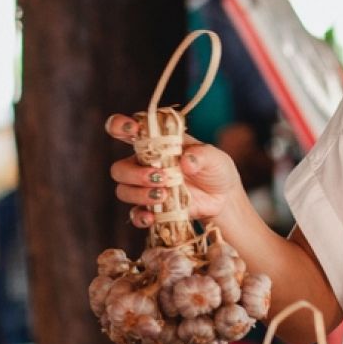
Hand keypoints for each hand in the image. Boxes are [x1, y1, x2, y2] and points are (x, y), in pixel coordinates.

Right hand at [105, 113, 244, 226]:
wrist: (223, 198)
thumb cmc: (215, 169)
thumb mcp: (214, 157)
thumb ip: (201, 155)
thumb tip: (186, 161)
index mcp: (156, 143)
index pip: (128, 130)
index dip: (120, 125)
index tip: (130, 130)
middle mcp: (145, 165)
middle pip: (119, 169)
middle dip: (134, 174)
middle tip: (161, 177)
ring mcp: (146, 188)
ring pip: (124, 191)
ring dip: (139, 194)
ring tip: (164, 195)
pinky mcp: (152, 209)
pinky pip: (135, 214)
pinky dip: (140, 216)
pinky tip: (152, 217)